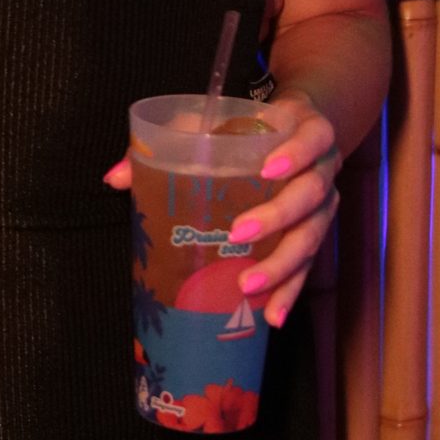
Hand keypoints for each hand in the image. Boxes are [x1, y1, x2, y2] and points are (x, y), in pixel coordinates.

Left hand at [104, 90, 340, 329]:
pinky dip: (290, 291)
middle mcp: (324, 170)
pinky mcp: (315, 233)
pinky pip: (307, 266)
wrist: (296, 129)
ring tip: (249, 287)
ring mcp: (324, 205)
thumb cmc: (249, 128)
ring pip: (312, 237)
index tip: (267, 169)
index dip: (296, 153)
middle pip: (311, 196)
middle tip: (239, 233)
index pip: (313, 139)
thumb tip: (115, 178)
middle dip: (277, 218)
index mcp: (306, 132)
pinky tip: (273, 316)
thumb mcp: (215, 123)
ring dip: (281, 265)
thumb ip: (170, 143)